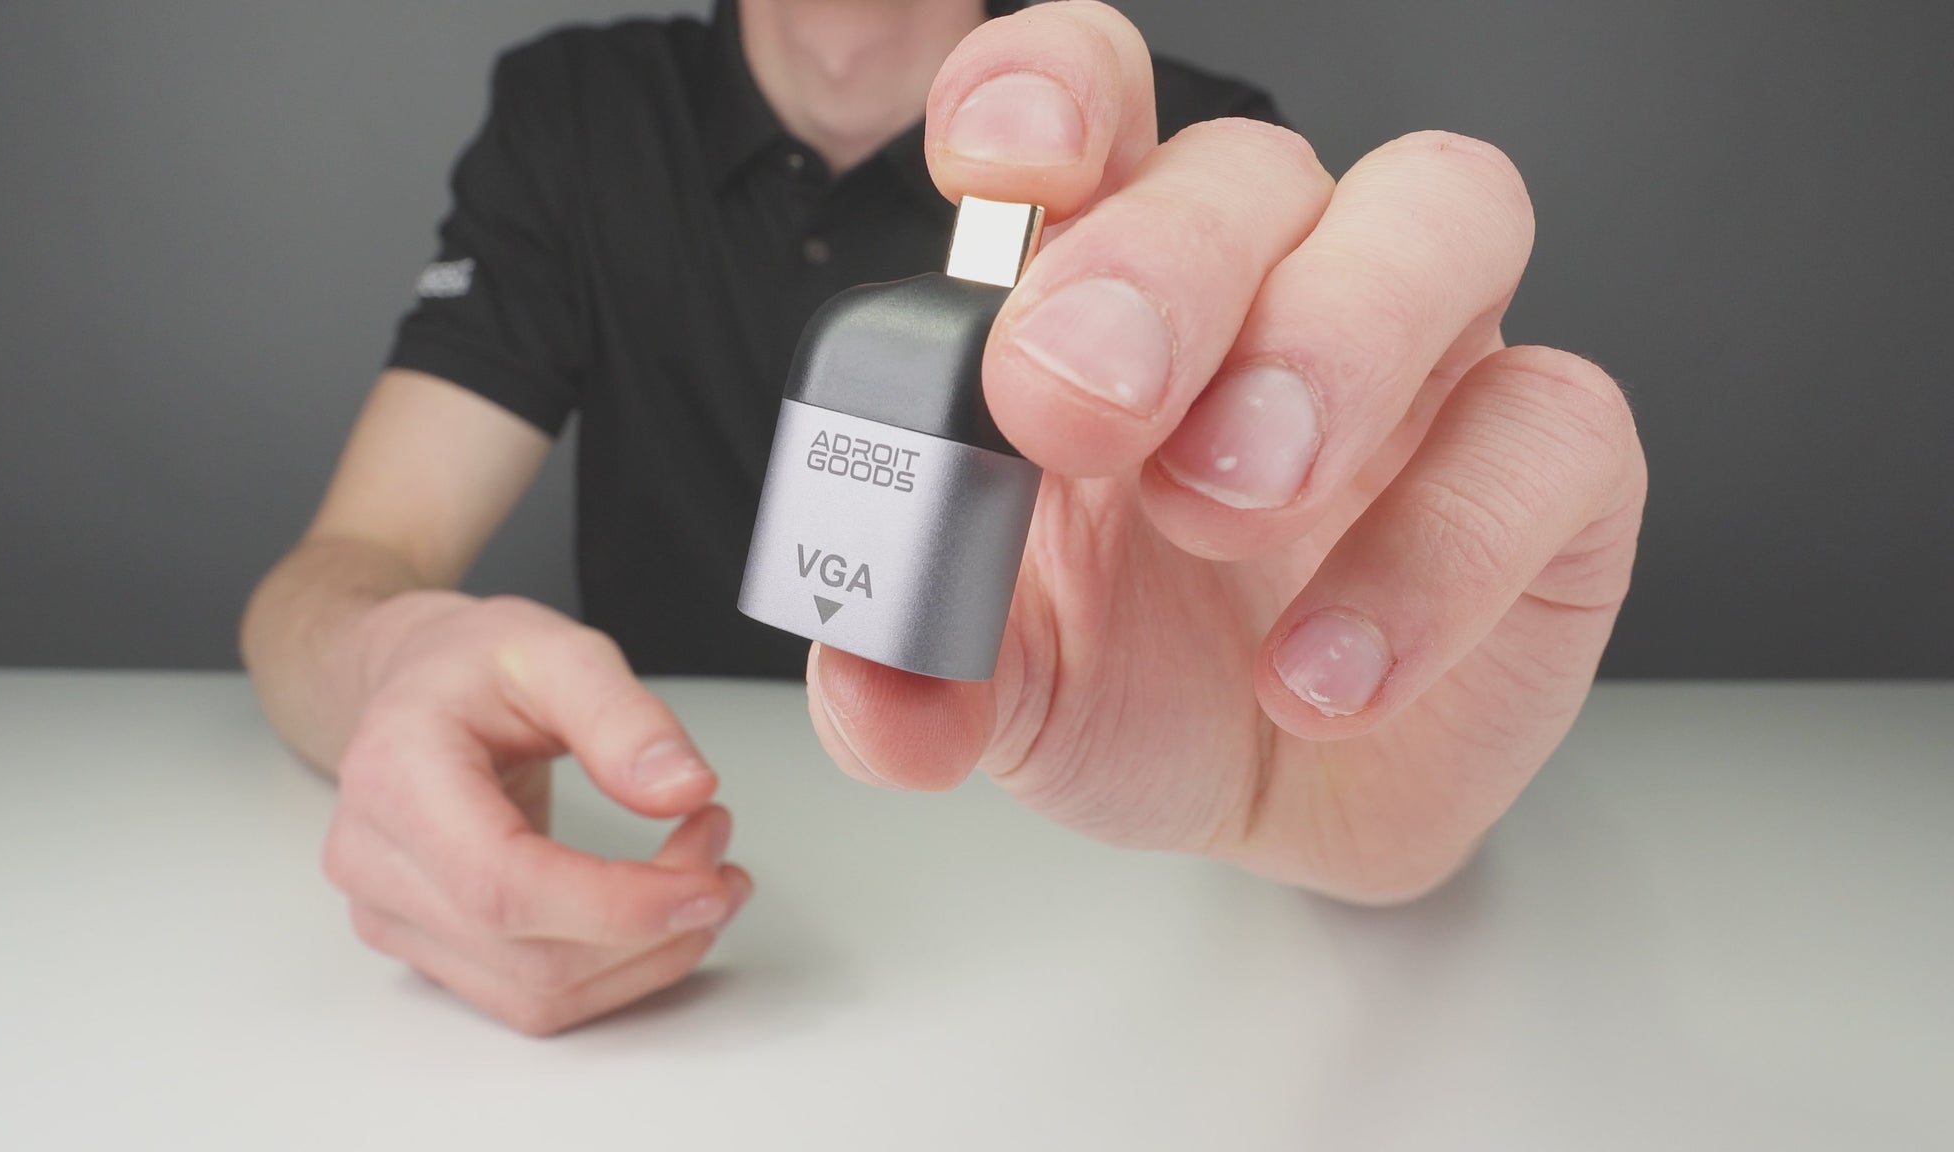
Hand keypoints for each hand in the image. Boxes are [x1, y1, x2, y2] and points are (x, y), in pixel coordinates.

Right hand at [324, 593, 750, 1033]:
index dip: (618, 906)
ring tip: (705, 879)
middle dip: (653, 924)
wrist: (417, 689)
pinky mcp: (429, 949)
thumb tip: (683, 788)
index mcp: (398, 778)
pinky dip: (615, 969)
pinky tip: (659, 914)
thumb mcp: (556, 649)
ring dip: (646, 957)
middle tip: (717, 850)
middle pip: (532, 957)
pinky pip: (533, 997)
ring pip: (540, 997)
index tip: (708, 882)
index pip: (504, 886)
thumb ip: (622, 716)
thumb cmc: (470, 666)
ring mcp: (394, 917)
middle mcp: (378, 863)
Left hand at [807, 2, 1645, 902]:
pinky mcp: (1550, 469)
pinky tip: (1324, 672)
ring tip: (1224, 499)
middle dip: (1164, 264)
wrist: (1274, 808)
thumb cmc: (1135, 689)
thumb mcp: (997, 683)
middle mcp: (1271, 284)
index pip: (1090, 105)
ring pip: (1445, 212)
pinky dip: (1437, 553)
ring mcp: (1424, 358)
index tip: (999, 172)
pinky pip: (1550, 427)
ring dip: (1330, 341)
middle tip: (1083, 402)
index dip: (1048, 91)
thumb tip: (865, 672)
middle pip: (1249, 162)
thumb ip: (917, 659)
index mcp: (1108, 287)